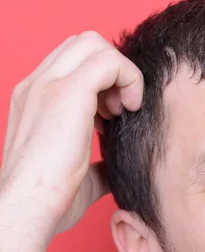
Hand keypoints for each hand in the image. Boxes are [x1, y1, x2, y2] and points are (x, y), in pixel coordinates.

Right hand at [0, 32, 142, 239]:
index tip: (112, 117)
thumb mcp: (79, 175)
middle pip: (84, 43)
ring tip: (123, 112)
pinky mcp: (66, 94)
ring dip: (120, 73)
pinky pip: (109, 61)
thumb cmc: (49, 200)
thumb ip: (97, 163)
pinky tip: (129, 110)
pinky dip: (128, 79)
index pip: (73, 62)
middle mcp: (37, 84)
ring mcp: (48, 85)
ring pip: (94, 43)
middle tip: (121, 110)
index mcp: (35, 99)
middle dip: (112, 70)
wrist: (28, 209)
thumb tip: (116, 166)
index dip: (102, 81)